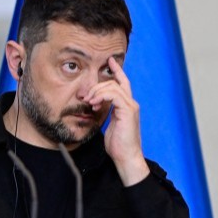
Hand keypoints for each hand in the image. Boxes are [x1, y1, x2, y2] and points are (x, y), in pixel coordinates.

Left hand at [87, 57, 148, 185]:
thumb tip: (96, 104)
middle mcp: (131, 103)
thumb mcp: (110, 124)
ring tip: (89, 101)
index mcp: (127, 106)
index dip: (117, 70)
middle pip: (115, 83)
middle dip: (97, 85)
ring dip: (97, 91)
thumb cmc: (118, 144)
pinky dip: (102, 96)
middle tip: (86, 96)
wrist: (126, 157)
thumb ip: (106, 112)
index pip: (123, 82)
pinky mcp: (128, 111)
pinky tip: (95, 103)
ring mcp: (131, 106)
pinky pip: (114, 95)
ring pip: (113, 87)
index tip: (109, 61)